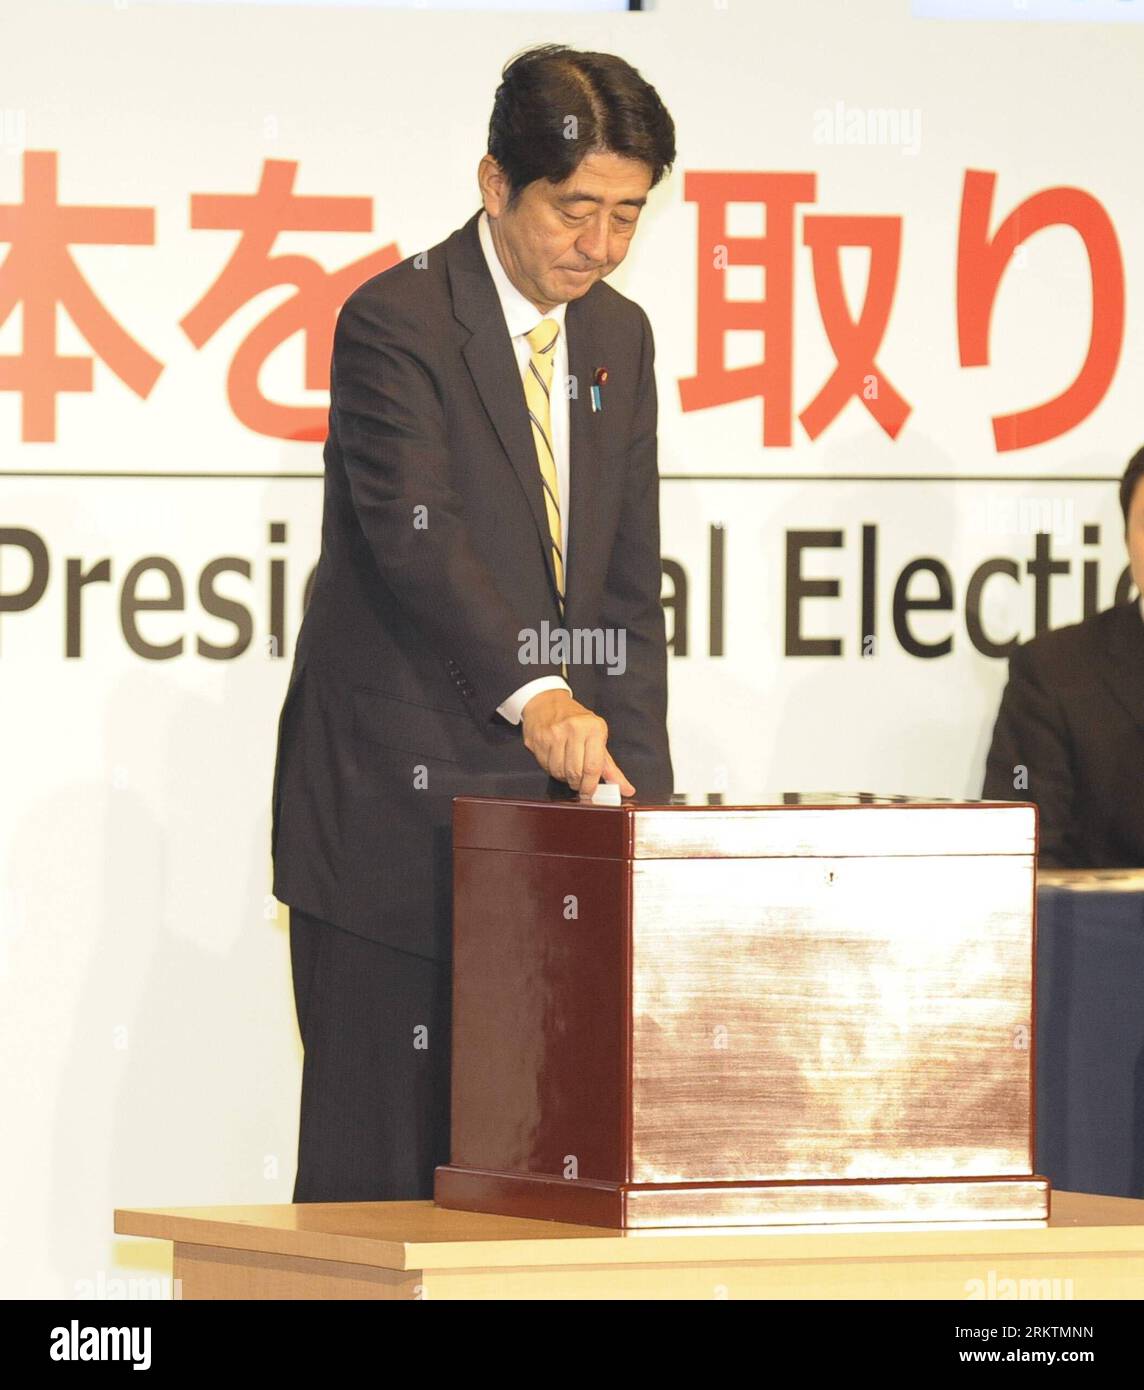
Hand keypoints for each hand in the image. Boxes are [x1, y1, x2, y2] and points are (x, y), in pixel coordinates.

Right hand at [519, 690, 635, 798]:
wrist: (547, 702)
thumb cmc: (576, 721)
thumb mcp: (598, 738)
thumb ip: (611, 767)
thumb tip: (626, 789)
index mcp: (594, 728)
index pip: (593, 767)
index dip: (591, 786)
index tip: (590, 794)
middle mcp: (574, 729)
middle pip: (575, 773)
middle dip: (578, 784)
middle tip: (579, 782)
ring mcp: (554, 733)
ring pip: (559, 772)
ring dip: (564, 777)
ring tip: (567, 767)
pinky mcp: (538, 739)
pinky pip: (546, 766)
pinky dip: (552, 770)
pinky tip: (556, 760)